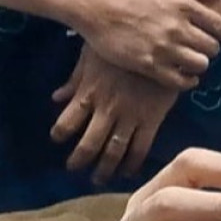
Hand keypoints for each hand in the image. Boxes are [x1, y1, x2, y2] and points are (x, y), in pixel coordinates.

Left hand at [50, 45, 179, 184]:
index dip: (59, 135)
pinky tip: (128, 172)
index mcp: (89, 93)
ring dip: (105, 169)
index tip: (57, 140)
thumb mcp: (92, 55)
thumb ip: (75, 79)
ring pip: (114, 151)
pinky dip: (133, 163)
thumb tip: (57, 98)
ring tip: (99, 179)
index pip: (66, 123)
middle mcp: (107, 109)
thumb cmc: (123, 42)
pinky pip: (141, 148)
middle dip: (80, 160)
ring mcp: (130, 117)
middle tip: (75, 169)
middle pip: (89, 144)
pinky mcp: (152, 119)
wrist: (163, 41)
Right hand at [72, 0, 220, 89]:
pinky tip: (185, 76)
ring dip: (200, 64)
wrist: (94, 6)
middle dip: (212, 49)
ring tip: (193, 60)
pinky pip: (180, 81)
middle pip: (213, 48)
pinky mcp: (149, 65)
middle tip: (205, 48)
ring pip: (200, 65)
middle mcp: (177, 28)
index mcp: (183, 5)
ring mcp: (163, 48)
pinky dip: (187, 81)